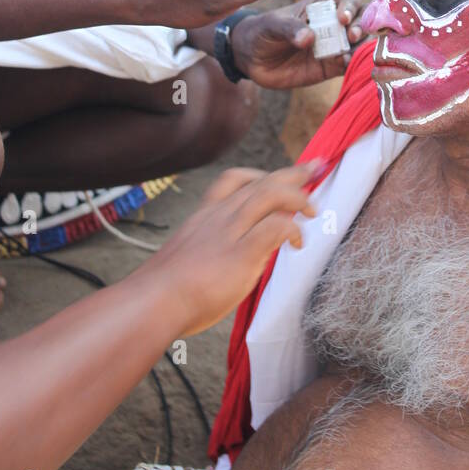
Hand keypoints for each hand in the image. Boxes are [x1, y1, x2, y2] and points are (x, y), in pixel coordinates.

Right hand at [149, 162, 320, 332]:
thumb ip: (214, 249)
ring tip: (312, 209)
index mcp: (205, 216)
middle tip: (315, 167)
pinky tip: (297, 243)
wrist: (153, 302)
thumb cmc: (167, 291)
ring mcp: (230, 231)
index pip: (234, 180)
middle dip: (291, 173)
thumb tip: (238, 254)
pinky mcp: (241, 252)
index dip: (261, 174)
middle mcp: (219, 216)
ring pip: (270, 194)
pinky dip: (293, 229)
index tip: (279, 174)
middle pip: (260, 181)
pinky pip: (275, 227)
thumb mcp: (190, 257)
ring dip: (298, 196)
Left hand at [230, 0, 367, 88]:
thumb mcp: (271, 25)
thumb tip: (309, 38)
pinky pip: (351, 63)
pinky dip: (352, 64)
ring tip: (347, 54)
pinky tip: (343, 64)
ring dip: (361, 46)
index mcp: (323, 4)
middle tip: (352, 36)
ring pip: (362, 42)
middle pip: (364, 18)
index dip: (352, 4)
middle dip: (363, 26)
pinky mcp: (332, 66)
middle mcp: (335, 22)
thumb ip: (289, 28)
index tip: (342, 18)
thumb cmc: (261, 32)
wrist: (251, 59)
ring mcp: (335, 44)